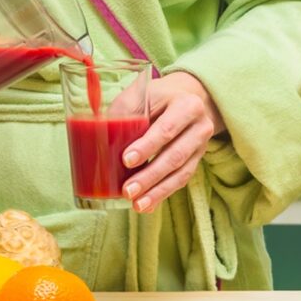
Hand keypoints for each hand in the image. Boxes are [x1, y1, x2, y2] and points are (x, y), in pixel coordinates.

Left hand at [122, 72, 224, 212]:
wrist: (187, 96)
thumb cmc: (156, 97)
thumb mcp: (140, 95)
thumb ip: (123, 113)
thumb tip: (99, 140)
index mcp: (187, 105)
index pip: (167, 129)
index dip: (147, 146)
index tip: (126, 160)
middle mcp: (200, 126)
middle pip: (176, 155)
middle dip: (150, 176)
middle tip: (128, 190)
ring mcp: (201, 146)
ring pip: (181, 173)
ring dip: (157, 191)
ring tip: (136, 205)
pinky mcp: (196, 161)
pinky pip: (181, 181)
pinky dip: (162, 194)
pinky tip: (146, 205)